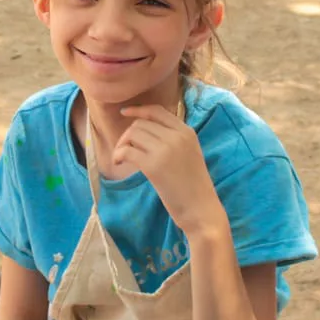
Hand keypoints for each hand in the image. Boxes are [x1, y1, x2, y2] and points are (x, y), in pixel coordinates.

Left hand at [115, 105, 224, 233]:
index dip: (138, 109)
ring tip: (121, 159)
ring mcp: (165, 150)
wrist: (201, 210)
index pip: (157, 110)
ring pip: (132, 135)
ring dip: (121, 145)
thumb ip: (174, 140)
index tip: (125, 112)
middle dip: (127, 135)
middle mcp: (176, 137)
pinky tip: (119, 164)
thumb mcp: (190, 154)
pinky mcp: (154, 166)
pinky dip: (118, 156)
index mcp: (187, 132)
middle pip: (141, 123)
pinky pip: (127, 151)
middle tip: (124, 150)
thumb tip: (144, 131)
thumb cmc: (194, 187)